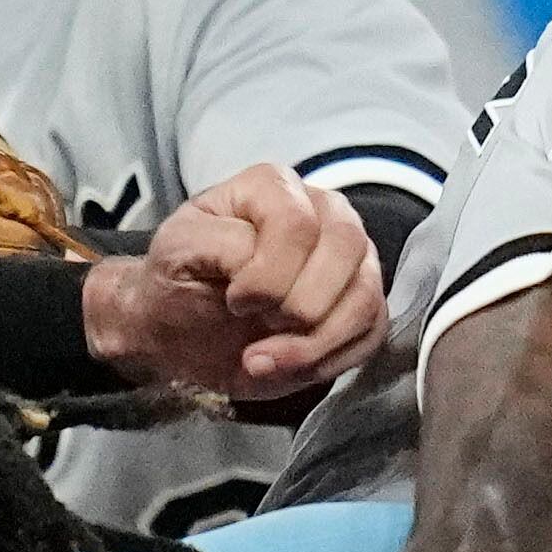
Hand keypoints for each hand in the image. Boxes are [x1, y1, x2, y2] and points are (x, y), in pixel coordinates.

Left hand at [83, 166, 386, 401]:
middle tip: (256, 324)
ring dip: (314, 343)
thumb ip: (220, 244)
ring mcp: (350, 257)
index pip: (297, 224)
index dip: (267, 275)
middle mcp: (323, 211)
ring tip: (263, 358)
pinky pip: (374, 330)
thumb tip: (263, 264)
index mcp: (273, 187)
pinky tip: (288, 364)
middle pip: (346, 248)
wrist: (182, 331)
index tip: (234, 300)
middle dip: (297, 307)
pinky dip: (331, 360)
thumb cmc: (180, 283)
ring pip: (366, 294)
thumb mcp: (177, 252)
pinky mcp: (361, 303)